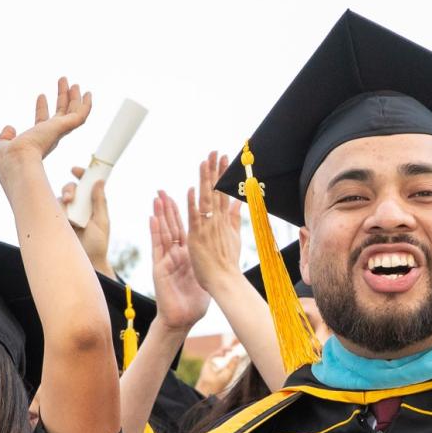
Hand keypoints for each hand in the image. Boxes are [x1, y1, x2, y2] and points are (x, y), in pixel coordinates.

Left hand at [0, 77, 93, 170]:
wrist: (16, 159)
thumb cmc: (8, 159)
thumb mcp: (2, 145)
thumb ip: (6, 137)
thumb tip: (9, 128)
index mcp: (38, 141)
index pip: (43, 121)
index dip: (42, 108)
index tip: (40, 95)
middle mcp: (52, 136)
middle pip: (61, 113)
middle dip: (61, 97)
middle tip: (62, 82)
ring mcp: (59, 131)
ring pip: (72, 112)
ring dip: (72, 96)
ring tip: (69, 81)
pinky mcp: (66, 127)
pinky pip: (81, 114)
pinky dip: (86, 104)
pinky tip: (87, 93)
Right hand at [60, 166, 112, 275]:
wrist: (87, 263)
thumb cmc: (97, 244)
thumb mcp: (101, 221)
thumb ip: (99, 202)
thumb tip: (99, 181)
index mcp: (92, 204)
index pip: (86, 184)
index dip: (82, 174)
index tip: (76, 170)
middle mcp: (78, 207)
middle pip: (71, 188)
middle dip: (69, 188)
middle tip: (70, 198)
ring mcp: (66, 214)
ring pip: (59, 197)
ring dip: (62, 198)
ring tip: (66, 206)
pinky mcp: (56, 222)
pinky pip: (50, 210)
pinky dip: (53, 209)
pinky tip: (58, 216)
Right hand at [150, 191, 209, 332]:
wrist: (183, 318)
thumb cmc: (195, 299)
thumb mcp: (205, 273)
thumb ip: (209, 257)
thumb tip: (220, 245)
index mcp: (188, 254)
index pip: (186, 228)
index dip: (185, 212)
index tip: (184, 195)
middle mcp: (176, 254)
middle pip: (172, 226)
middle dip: (168, 208)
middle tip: (164, 190)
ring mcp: (166, 259)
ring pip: (163, 232)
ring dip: (160, 215)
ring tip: (157, 197)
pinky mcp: (160, 267)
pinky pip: (157, 247)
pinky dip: (155, 232)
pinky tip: (152, 218)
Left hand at [187, 151, 244, 292]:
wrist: (225, 281)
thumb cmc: (227, 262)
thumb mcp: (234, 236)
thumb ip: (234, 217)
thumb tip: (239, 201)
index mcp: (223, 220)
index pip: (223, 192)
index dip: (222, 174)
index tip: (223, 158)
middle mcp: (216, 220)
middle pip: (216, 191)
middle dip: (216, 170)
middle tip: (216, 151)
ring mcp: (207, 227)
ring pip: (206, 199)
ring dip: (205, 180)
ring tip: (205, 161)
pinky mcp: (197, 236)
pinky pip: (195, 217)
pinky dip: (194, 203)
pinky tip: (192, 189)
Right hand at [194, 343, 243, 396]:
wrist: (210, 387)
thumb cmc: (220, 382)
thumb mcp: (229, 373)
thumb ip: (233, 364)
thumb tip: (237, 355)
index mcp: (228, 365)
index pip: (233, 355)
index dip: (236, 350)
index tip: (241, 344)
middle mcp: (222, 362)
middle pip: (227, 351)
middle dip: (232, 345)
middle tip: (237, 340)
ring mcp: (215, 361)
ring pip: (221, 351)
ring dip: (226, 348)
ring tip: (230, 348)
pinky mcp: (209, 361)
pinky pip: (214, 354)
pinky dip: (218, 353)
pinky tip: (223, 354)